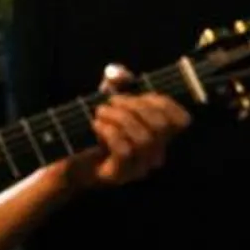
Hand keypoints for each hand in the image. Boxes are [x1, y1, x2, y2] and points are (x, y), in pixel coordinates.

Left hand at [61, 66, 190, 191]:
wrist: (70, 161)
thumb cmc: (94, 132)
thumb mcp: (108, 103)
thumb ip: (116, 85)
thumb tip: (120, 75)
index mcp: (159, 137)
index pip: (180, 121)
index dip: (164, 103)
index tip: (138, 95)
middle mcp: (154, 154)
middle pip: (161, 126)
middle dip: (136, 107)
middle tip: (112, 101)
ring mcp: (139, 167)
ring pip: (144, 138)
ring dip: (120, 118)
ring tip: (101, 112)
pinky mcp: (120, 175)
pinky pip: (125, 151)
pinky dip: (110, 132)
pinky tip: (97, 126)